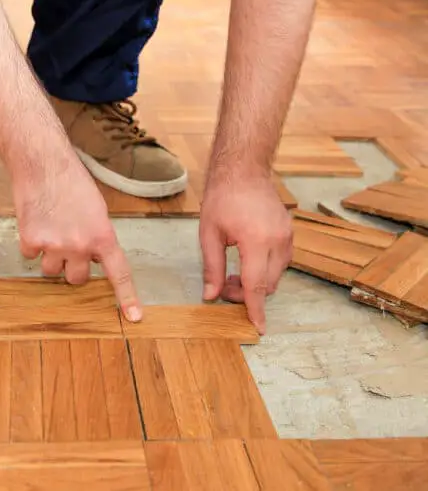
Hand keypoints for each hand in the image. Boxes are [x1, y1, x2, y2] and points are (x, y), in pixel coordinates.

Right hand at [12, 159, 142, 322]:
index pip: (119, 273)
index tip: (134, 317)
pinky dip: (32, 242)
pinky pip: (31, 255)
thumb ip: (98, 234)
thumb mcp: (96, 208)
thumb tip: (94, 256)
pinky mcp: (31, 240)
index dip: (127, 297)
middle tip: (68, 243)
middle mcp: (80, 245)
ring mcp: (54, 245)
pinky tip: (36, 220)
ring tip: (50, 227)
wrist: (43, 163)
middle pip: (76, 278)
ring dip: (50, 256)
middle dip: (72, 266)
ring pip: (51, 270)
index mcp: (102, 235)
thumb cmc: (72, 180)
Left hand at [198, 170, 292, 333]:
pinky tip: (246, 259)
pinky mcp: (289, 232)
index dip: (255, 309)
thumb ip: (211, 267)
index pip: (257, 286)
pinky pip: (281, 261)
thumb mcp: (209, 233)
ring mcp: (287, 236)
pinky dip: (265, 268)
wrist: (243, 170)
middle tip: (223, 285)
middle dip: (247, 293)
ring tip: (232, 272)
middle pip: (267, 284)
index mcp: (257, 241)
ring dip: (256, 281)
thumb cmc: (222, 197)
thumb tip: (210, 296)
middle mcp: (278, 241)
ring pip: (276, 275)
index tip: (258, 328)